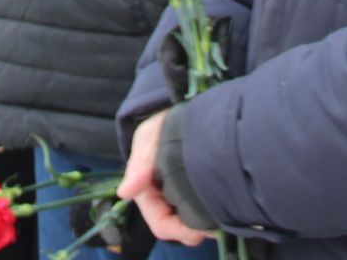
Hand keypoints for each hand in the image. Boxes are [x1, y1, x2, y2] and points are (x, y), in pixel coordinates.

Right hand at [119, 110, 209, 247]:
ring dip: (203, 223)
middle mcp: (163, 200)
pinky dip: (210, 214)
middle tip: (217, 224)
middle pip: (178, 229)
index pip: (161, 224)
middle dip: (194, 230)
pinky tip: (221, 204)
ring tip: (221, 211)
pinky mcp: (195, 196)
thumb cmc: (164, 127)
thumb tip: (125, 192)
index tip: (200, 229)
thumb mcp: (149, 137)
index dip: (178, 229)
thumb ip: (139, 164)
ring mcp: (179, 199)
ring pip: (190, 226)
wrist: (187, 116)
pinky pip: (201, 215)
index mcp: (147, 192)